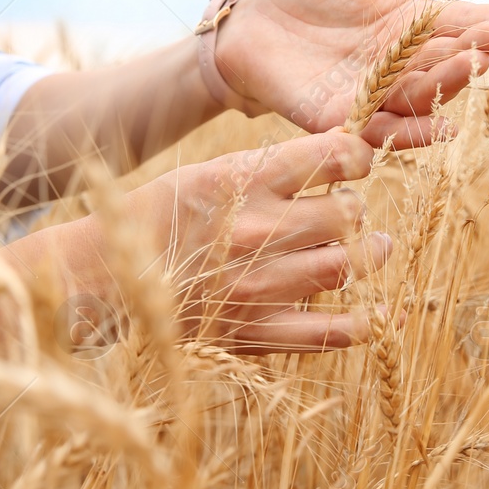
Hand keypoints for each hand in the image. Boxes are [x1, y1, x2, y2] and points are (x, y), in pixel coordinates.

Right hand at [71, 131, 388, 353]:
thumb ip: (272, 168)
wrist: (111, 278)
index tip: (358, 163)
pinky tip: (376, 312)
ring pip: (346, 267)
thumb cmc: (165, 215)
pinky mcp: (258, 331)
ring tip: (372, 248)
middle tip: (352, 212)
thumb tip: (340, 160)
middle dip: (357, 211)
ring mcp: (259, 285)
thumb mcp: (211, 173)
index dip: (358, 156)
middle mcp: (256, 231)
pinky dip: (364, 323)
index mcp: (243, 181)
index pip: (331, 156)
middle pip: (346, 216)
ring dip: (368, 255)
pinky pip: (331, 332)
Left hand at [211, 0, 488, 147]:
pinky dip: (409, 133)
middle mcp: (401, 65)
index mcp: (413, 25)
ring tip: (470, 65)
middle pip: (445, 64)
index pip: (461, 26)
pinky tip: (438, 127)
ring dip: (446, 85)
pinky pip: (379, 131)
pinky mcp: (338, 120)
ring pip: (420, 98)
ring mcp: (372, 95)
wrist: (250, 18)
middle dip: (473, 51)